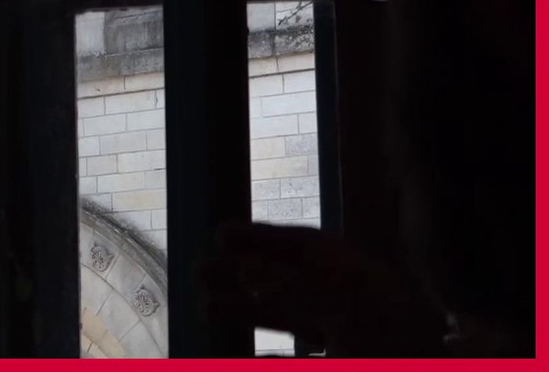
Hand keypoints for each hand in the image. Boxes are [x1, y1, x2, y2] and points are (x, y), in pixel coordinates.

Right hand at [196, 222, 447, 356]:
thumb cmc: (394, 353)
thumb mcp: (346, 315)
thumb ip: (295, 289)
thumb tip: (245, 263)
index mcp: (368, 284)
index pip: (312, 248)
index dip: (265, 238)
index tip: (220, 236)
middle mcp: (360, 310)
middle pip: (296, 282)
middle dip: (247, 276)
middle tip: (200, 274)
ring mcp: (354, 342)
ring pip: (294, 320)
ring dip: (250, 312)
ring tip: (206, 309)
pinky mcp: (347, 360)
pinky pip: (301, 355)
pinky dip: (271, 353)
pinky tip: (238, 355)